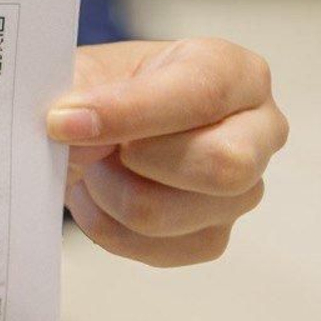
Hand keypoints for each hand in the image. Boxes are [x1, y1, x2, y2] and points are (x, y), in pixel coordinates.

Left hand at [49, 38, 287, 266]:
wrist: (95, 128)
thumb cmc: (102, 88)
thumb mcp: (84, 72)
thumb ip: (79, 94)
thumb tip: (75, 137)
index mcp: (233, 71)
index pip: (202, 94)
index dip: (129, 111)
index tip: (63, 121)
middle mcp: (257, 131)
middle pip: (221, 165)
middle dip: (134, 160)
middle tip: (88, 145)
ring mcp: (241, 191)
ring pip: (164, 213)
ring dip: (106, 191)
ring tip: (93, 164)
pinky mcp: (212, 237)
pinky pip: (152, 249)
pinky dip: (106, 224)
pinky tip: (100, 193)